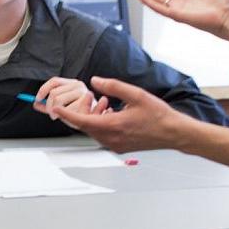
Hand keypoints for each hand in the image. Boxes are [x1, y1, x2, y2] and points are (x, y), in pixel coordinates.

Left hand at [32, 76, 92, 117]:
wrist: (98, 119)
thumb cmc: (80, 112)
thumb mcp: (63, 107)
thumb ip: (49, 105)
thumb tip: (36, 104)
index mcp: (71, 83)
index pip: (54, 81)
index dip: (43, 90)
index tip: (37, 99)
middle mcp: (77, 85)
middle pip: (54, 93)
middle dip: (49, 107)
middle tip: (52, 115)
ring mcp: (83, 92)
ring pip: (59, 101)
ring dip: (58, 113)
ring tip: (64, 117)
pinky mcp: (86, 101)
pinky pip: (68, 109)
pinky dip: (67, 116)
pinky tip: (74, 118)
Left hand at [46, 76, 188, 153]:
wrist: (173, 133)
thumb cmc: (158, 116)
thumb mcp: (135, 94)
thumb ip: (112, 86)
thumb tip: (95, 81)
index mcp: (112, 126)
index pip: (80, 121)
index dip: (65, 114)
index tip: (55, 108)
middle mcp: (111, 139)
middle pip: (86, 126)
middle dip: (84, 111)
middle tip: (91, 96)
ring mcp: (115, 146)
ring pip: (94, 131)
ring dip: (94, 117)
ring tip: (106, 103)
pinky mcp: (120, 148)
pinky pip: (103, 135)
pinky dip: (102, 124)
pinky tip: (112, 112)